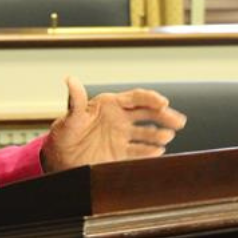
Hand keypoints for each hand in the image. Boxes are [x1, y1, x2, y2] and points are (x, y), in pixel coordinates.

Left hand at [42, 78, 186, 171]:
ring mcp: (121, 136)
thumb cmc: (63, 134)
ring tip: (167, 137)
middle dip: (164, 116)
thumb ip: (75, 100)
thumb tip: (69, 79)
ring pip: (146, 133)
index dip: (150, 99)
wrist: (59, 158)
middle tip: (178, 122)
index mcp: (109, 105)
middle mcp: (119, 119)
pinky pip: (139, 151)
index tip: (162, 102)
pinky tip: (158, 152)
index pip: (135, 98)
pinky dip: (150, 151)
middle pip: (147, 114)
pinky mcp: (120, 153)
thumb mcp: (70, 117)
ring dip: (159, 134)